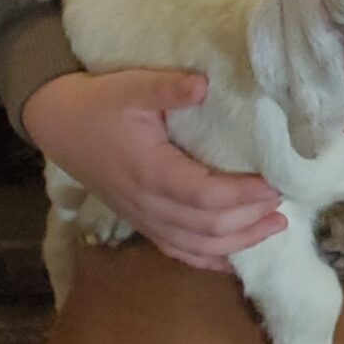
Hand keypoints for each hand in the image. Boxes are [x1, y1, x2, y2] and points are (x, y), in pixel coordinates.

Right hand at [22, 69, 285, 272]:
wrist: (59, 123)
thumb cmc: (100, 103)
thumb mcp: (131, 86)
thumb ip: (167, 87)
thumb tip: (204, 85)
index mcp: (149, 172)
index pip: (204, 196)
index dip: (243, 196)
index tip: (276, 184)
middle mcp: (146, 203)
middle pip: (206, 227)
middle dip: (249, 220)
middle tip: (284, 205)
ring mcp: (141, 217)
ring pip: (194, 246)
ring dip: (237, 243)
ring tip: (274, 228)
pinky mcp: (140, 220)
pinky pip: (175, 250)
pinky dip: (207, 258)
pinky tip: (233, 259)